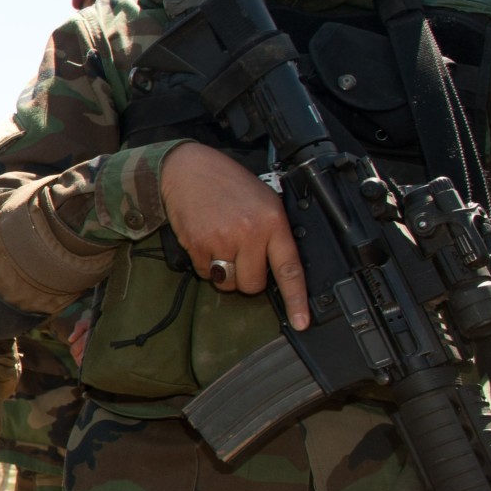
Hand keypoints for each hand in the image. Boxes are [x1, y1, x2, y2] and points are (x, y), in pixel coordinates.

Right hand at [158, 143, 309, 328]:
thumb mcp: (264, 201)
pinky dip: (205, 264)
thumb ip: (274, 233)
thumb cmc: (229, 185)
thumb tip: (278, 270)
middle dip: (247, 279)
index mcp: (273, 222)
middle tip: (241, 257)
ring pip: (228, 283)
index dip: (296, 299)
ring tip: (221, 246)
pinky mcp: (197, 245)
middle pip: (253, 284)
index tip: (302, 321)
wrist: (189, 169)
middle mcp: (249, 233)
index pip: (289, 268)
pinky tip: (205, 241)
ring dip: (225, 274)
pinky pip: (205, 273)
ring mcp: (222, 240)